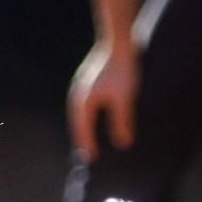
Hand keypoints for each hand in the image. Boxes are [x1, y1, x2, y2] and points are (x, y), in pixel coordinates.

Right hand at [68, 41, 139, 161]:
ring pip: (81, 114)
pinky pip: (86, 105)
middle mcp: (77, 97)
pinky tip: (97, 116)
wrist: (119, 41)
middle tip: (89, 154)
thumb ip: (122, 122)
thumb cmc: (122, 70)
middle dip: (83, 139)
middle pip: (78, 124)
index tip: (92, 160)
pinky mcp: (88, 80)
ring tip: (91, 138)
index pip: (83, 132)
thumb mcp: (124, 99)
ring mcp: (80, 87)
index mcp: (83, 104)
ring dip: (86, 127)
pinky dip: (90, 116)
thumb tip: (123, 144)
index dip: (88, 146)